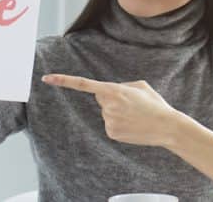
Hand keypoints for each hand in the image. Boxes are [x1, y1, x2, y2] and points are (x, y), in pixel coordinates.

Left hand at [42, 74, 184, 147]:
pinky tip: (132, 125)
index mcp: (114, 90)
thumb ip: (121, 86)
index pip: (83, 84)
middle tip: (132, 104)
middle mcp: (108, 106)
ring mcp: (108, 121)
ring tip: (135, 115)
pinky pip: (110, 124)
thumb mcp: (140, 86)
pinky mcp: (111, 133)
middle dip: (112, 99)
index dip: (63, 81)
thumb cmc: (155, 104)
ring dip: (117, 112)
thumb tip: (109, 93)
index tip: (47, 78)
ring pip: (106, 112)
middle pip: (101, 99)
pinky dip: (119, 123)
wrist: (166, 126)